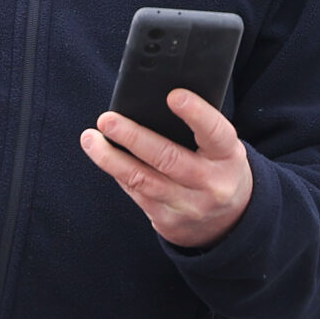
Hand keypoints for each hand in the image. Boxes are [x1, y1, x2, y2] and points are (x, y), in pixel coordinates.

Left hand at [81, 90, 253, 249]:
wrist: (229, 223)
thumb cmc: (218, 168)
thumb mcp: (222, 149)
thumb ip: (198, 129)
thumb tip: (151, 102)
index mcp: (229, 156)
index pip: (215, 132)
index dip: (196, 114)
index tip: (173, 95)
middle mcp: (211, 184)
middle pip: (168, 158)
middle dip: (133, 137)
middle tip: (107, 119)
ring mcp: (188, 206)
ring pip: (143, 179)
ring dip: (111, 158)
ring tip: (90, 138)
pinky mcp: (167, 221)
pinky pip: (136, 192)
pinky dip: (117, 171)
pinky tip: (103, 155)